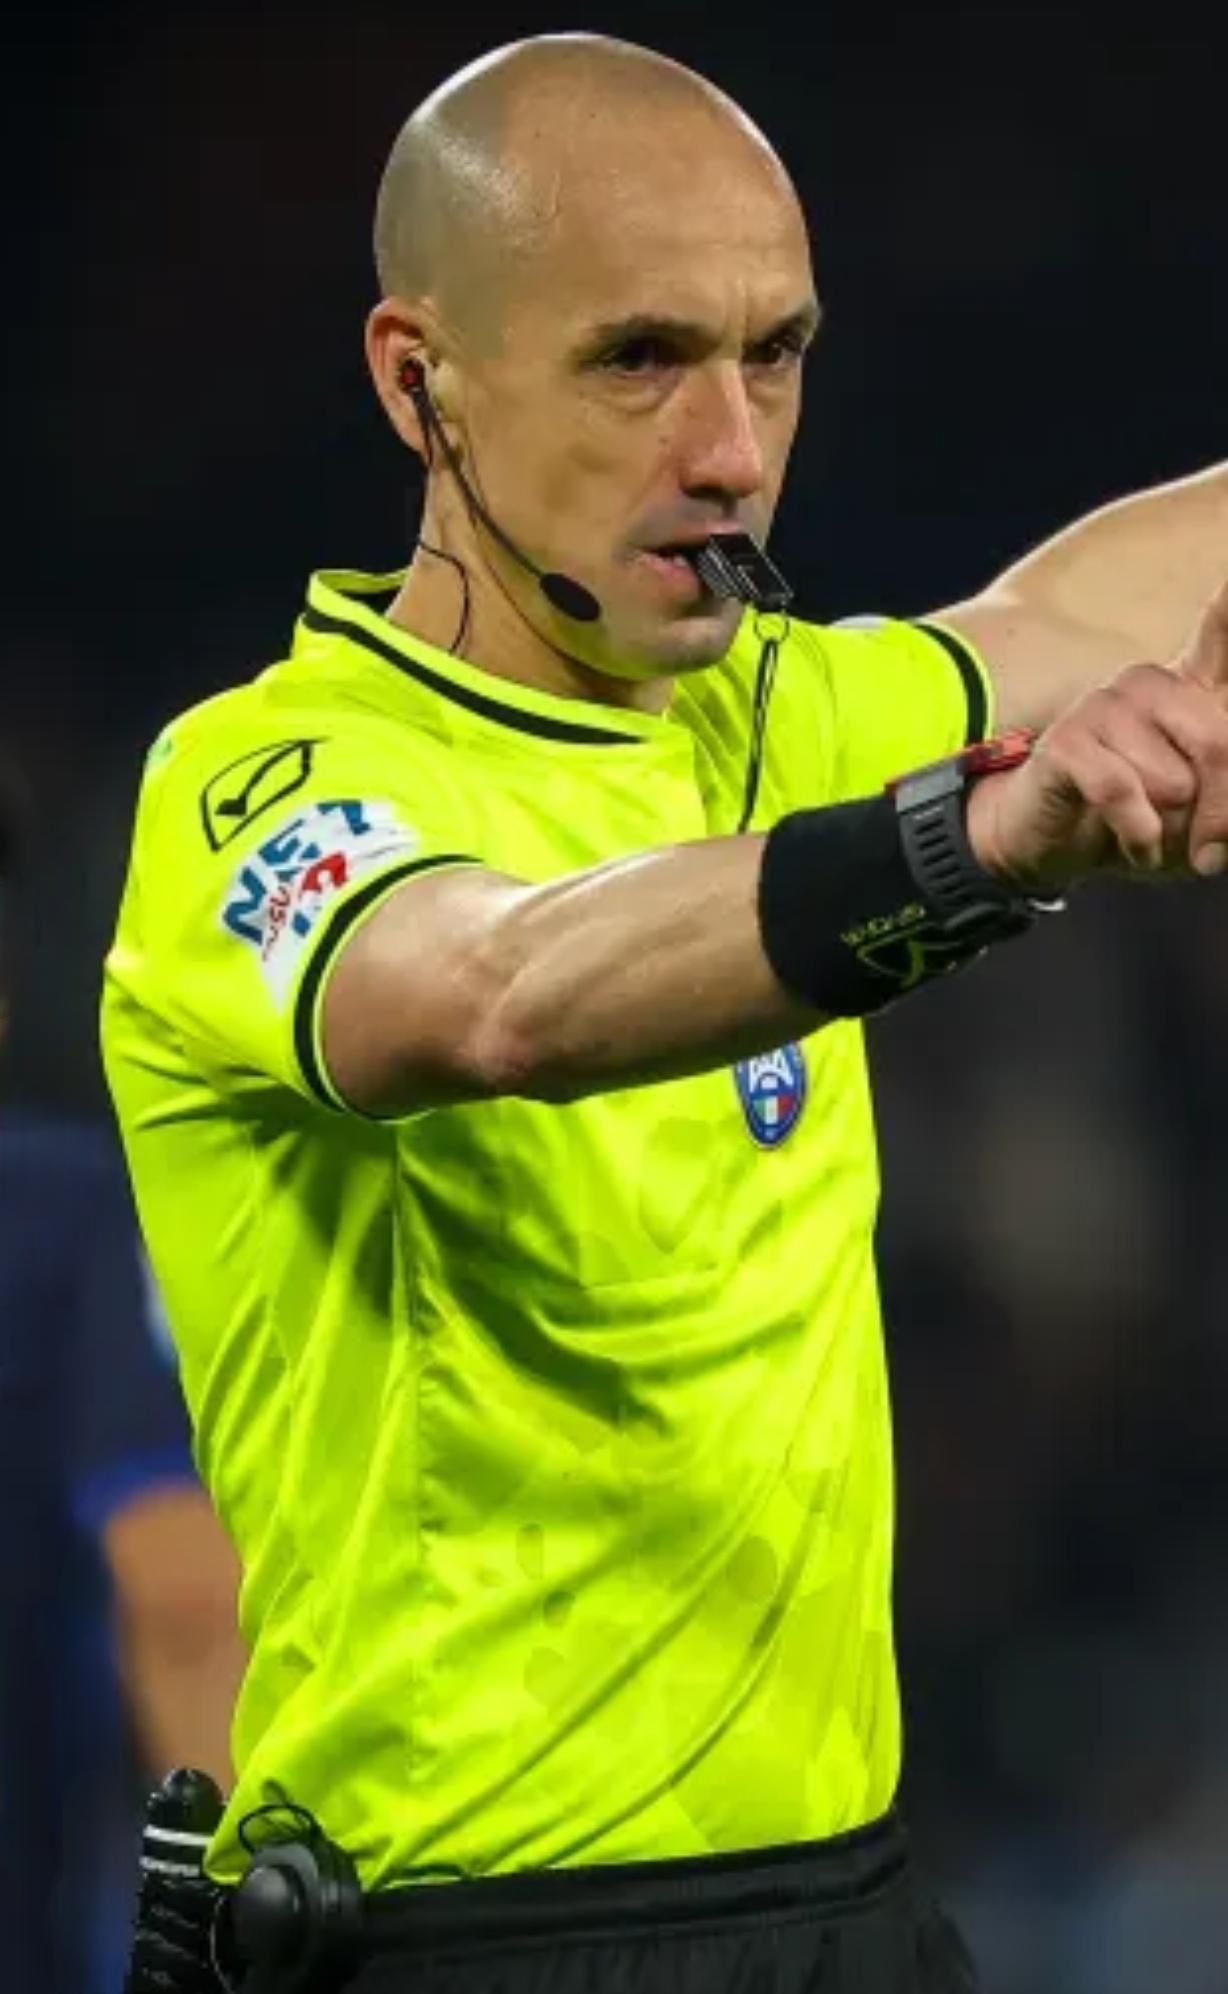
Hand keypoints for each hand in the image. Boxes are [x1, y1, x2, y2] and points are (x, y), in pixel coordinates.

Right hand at [967, 578, 1227, 889]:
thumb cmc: (1135, 819)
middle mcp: (1150, 683)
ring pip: (1175, 781)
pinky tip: (1131, 846)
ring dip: (1170, 832)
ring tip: (1150, 834)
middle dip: (1220, 813)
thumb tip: (1227, 816)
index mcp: (1189, 688)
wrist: (1045, 842)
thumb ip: (1226, 798)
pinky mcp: (1068, 740)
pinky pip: (1125, 793)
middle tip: (1203, 851)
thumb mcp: (1200, 813)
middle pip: (1220, 742)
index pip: (1221, 628)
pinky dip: (1137, 837)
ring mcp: (1105, 705)